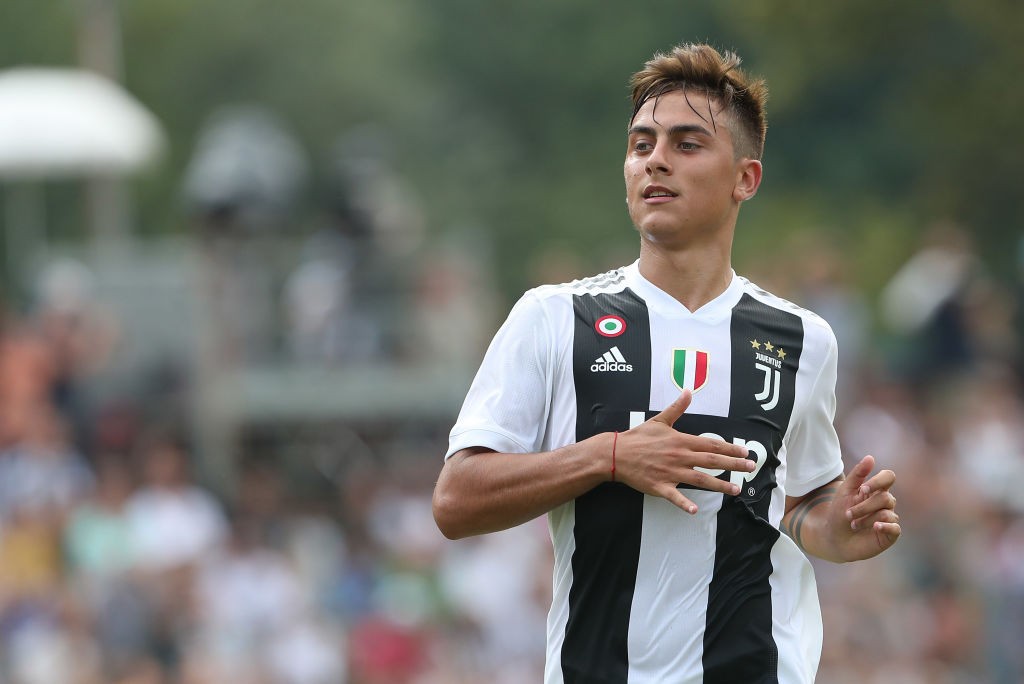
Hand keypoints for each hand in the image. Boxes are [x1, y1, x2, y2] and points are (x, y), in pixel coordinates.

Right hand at [614, 389, 753, 513]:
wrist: (616, 453)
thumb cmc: (639, 437)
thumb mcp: (659, 420)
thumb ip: (677, 408)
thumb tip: (688, 391)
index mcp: (681, 441)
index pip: (711, 444)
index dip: (730, 448)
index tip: (745, 452)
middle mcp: (680, 457)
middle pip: (712, 461)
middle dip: (734, 465)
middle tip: (751, 468)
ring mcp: (671, 473)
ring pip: (700, 480)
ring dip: (720, 485)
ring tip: (736, 490)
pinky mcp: (660, 486)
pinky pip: (674, 496)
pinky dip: (684, 503)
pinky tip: (695, 510)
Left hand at [829, 454, 900, 560]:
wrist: (833, 537)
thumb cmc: (839, 513)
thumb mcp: (845, 491)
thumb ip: (857, 474)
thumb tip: (870, 457)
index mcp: (876, 490)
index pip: (889, 477)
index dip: (878, 481)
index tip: (862, 489)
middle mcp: (885, 503)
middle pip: (886, 497)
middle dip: (864, 506)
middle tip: (848, 514)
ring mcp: (889, 518)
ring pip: (887, 513)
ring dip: (866, 519)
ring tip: (853, 525)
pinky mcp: (890, 534)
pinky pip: (895, 527)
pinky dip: (885, 526)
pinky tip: (875, 527)